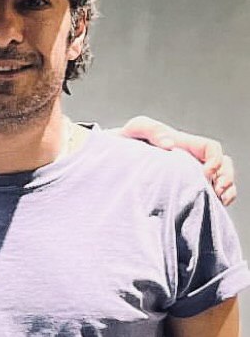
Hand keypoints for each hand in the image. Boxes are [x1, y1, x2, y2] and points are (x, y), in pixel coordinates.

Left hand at [120, 116, 236, 205]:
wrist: (109, 162)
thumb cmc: (124, 142)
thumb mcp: (135, 129)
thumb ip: (151, 129)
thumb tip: (170, 145)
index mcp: (184, 145)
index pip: (210, 148)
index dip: (215, 158)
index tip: (205, 172)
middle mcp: (190, 161)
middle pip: (222, 165)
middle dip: (226, 177)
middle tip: (218, 190)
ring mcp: (187, 178)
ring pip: (219, 182)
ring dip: (226, 190)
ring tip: (219, 200)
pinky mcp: (181, 194)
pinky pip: (205, 198)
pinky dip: (216, 203)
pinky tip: (211, 207)